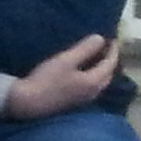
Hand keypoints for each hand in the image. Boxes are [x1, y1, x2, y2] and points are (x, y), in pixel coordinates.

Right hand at [6, 33, 120, 119]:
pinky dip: (92, 75)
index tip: (112, 38)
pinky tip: (83, 71)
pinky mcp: (74, 101)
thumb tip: (100, 38)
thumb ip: (85, 49)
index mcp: (94, 81)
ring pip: (100, 81)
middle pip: (108, 75)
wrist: (28, 103)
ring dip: (101, 69)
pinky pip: (91, 86)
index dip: (113, 50)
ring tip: (95, 57)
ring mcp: (84, 99)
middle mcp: (93, 92)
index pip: (110, 64)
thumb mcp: (65, 60)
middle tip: (105, 47)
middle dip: (109, 60)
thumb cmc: (47, 80)